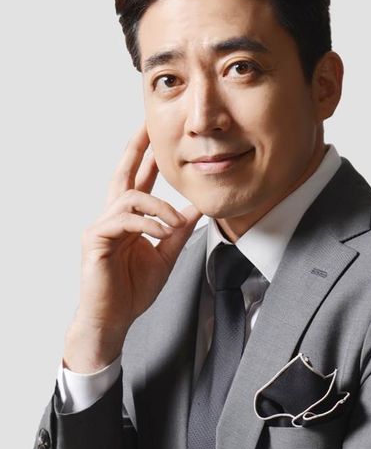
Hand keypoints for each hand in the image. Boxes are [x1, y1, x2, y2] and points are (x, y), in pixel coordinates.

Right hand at [63, 122, 202, 371]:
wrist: (113, 321)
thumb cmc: (132, 292)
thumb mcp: (165, 256)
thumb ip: (178, 232)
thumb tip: (196, 208)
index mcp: (129, 220)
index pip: (138, 181)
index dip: (148, 158)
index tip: (159, 137)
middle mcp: (113, 217)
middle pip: (124, 174)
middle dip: (137, 149)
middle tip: (148, 127)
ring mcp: (101, 227)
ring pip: (130, 196)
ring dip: (158, 206)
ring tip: (174, 223)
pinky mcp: (95, 240)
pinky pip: (124, 219)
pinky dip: (147, 223)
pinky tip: (161, 232)